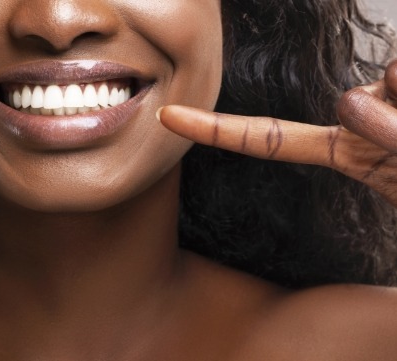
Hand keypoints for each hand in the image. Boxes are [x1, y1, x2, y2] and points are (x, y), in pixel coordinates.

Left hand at [158, 60, 396, 206]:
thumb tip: (354, 97)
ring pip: (390, 74)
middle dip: (391, 120)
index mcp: (344, 153)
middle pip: (352, 100)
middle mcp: (360, 120)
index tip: (167, 118)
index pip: (268, 139)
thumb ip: (388, 145)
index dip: (217, 130)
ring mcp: (387, 97)